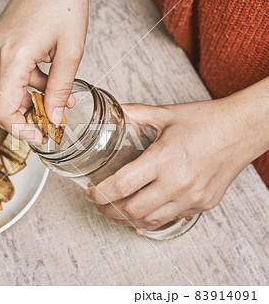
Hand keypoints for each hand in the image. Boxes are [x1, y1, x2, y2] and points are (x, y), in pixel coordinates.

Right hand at [0, 0, 87, 141]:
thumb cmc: (63, 2)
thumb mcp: (71, 52)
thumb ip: (61, 89)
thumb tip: (54, 117)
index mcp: (11, 56)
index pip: (2, 110)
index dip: (20, 129)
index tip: (38, 136)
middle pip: (2, 102)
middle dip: (28, 115)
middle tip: (51, 121)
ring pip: (6, 89)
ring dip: (31, 99)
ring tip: (58, 100)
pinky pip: (8, 73)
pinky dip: (28, 84)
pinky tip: (50, 83)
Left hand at [85, 80, 268, 233]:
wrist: (244, 129)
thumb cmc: (207, 120)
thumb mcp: (166, 114)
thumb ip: (135, 113)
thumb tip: (114, 112)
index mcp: (163, 158)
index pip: (121, 185)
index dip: (99, 194)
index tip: (90, 193)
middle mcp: (177, 181)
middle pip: (131, 209)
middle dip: (108, 210)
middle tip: (98, 205)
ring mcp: (192, 196)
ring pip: (149, 220)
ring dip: (126, 220)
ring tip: (113, 214)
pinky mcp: (204, 203)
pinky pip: (171, 219)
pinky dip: (151, 221)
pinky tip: (140, 220)